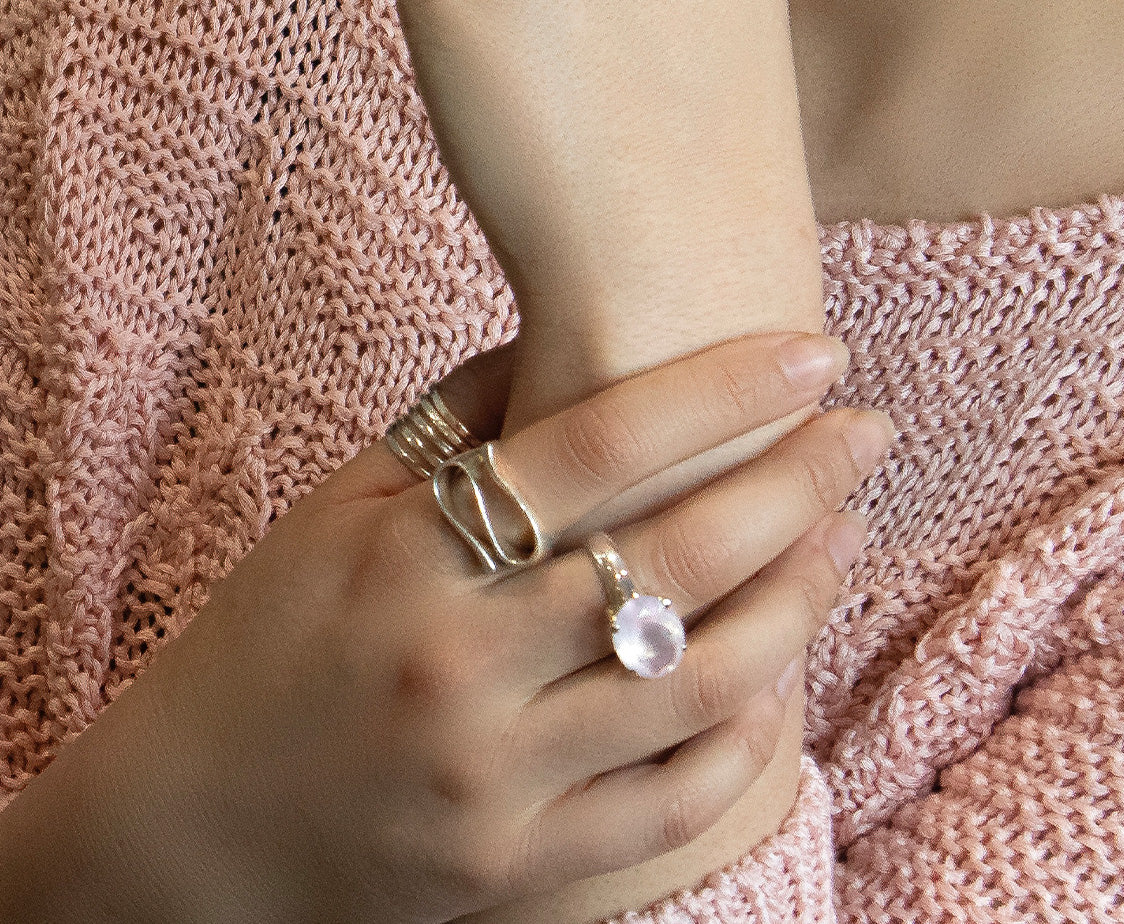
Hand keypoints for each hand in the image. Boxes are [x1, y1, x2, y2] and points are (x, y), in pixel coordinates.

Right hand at [0, 332, 891, 923]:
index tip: (814, 354)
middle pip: (674, 559)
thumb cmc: (262, 646)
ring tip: (842, 538)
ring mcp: (493, 785)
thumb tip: (567, 335)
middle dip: (796, 482)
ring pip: (697, 683)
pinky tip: (783, 673)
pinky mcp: (519, 875)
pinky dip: (746, 737)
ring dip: (797, 601)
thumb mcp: (334, 513)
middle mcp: (456, 669)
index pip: (596, 448)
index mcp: (406, 560)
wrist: (178, 840)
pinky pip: (672, 806)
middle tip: (864, 435)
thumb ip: (453, 426)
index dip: (722, 390)